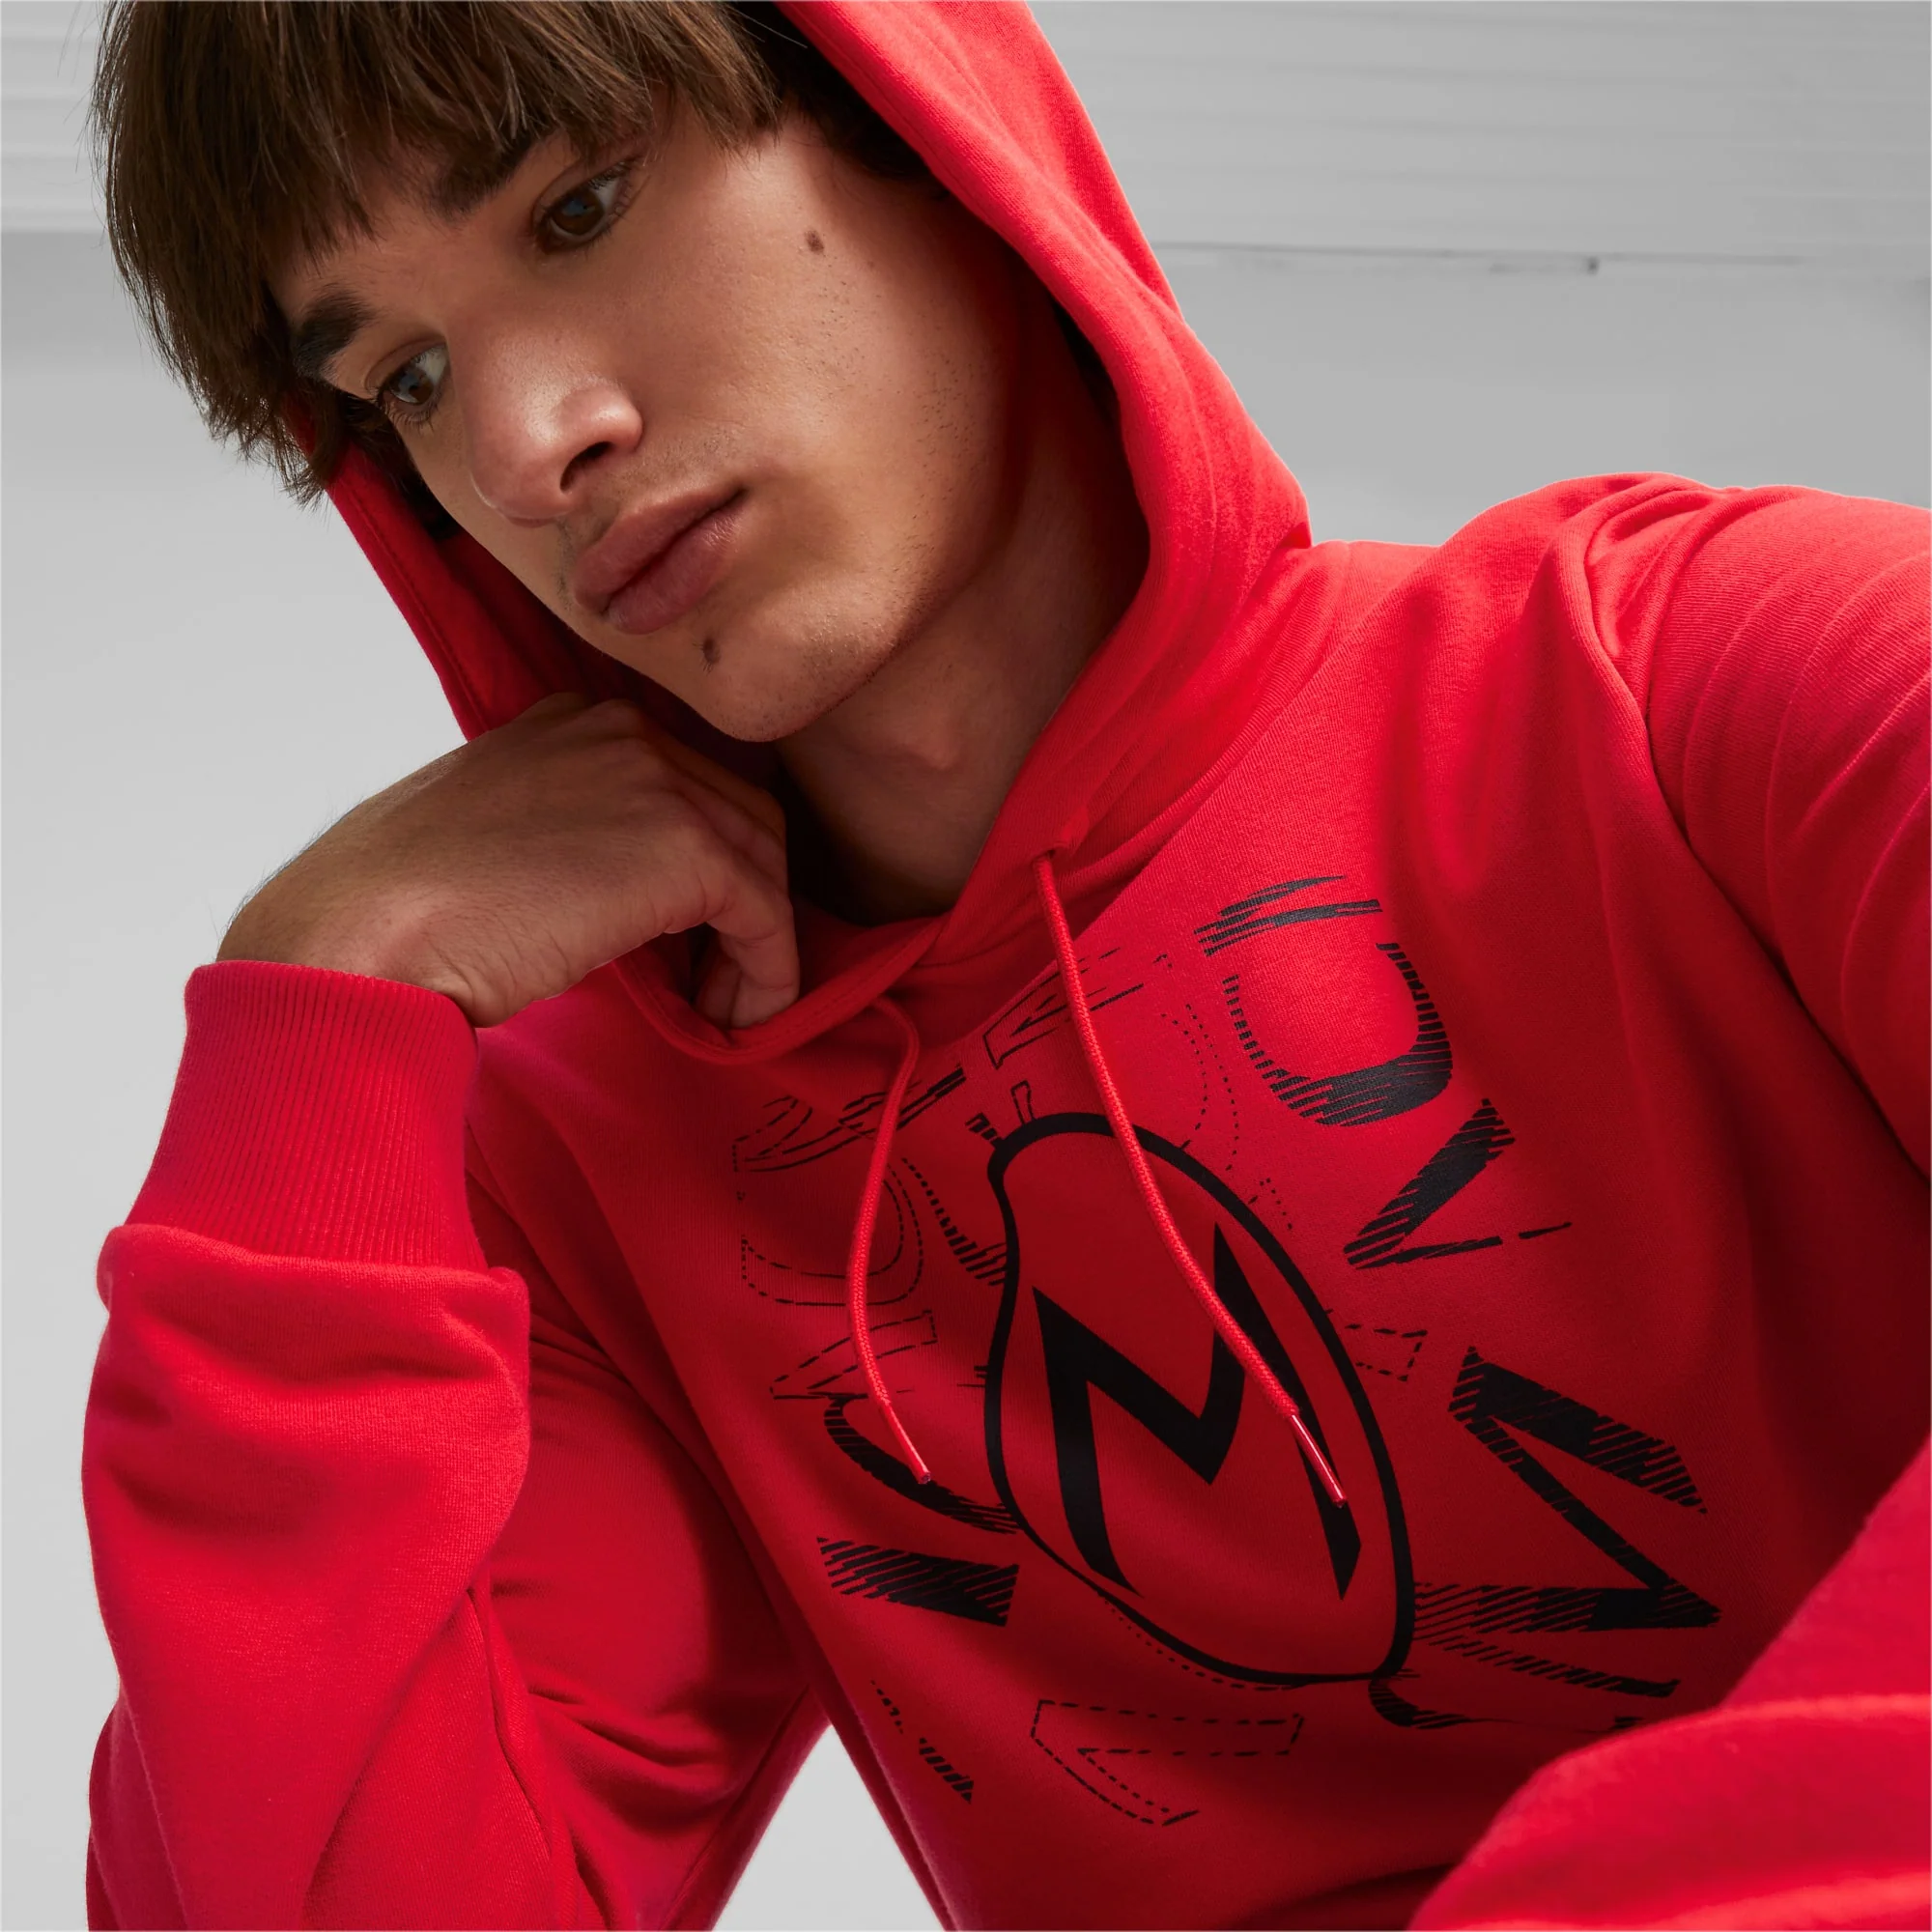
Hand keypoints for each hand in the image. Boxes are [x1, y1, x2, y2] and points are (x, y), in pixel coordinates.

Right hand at [218, 694, 796, 1028]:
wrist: (357, 939)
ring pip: (761, 859)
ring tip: (720, 1010)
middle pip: (738, 812)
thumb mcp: (492, 839)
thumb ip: (564, 836)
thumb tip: (610, 893)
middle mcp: (620, 729)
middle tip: (711, 981)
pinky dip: (769, 972)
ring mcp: (654, 779)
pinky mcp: (682, 848)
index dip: (699, 865)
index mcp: (571, 721)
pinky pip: (766, 912)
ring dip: (756, 942)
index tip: (682, 938)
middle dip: (740, 900)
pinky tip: (736, 1020)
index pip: (683, 781)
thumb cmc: (399, 913)